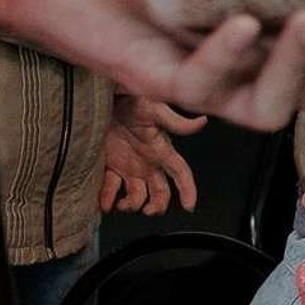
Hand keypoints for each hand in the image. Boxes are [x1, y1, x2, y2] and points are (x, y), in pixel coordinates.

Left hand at [98, 94, 206, 213]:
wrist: (101, 93)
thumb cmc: (130, 97)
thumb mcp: (153, 109)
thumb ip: (176, 121)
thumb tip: (203, 122)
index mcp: (161, 150)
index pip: (181, 173)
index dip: (188, 190)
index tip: (189, 206)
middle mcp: (148, 161)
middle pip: (160, 191)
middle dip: (157, 206)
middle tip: (147, 211)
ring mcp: (129, 164)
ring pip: (137, 194)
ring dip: (132, 205)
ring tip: (121, 205)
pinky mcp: (110, 164)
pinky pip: (111, 188)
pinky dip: (108, 199)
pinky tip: (104, 204)